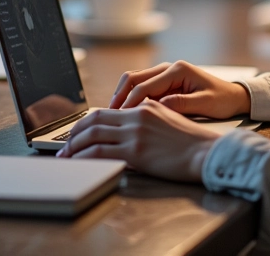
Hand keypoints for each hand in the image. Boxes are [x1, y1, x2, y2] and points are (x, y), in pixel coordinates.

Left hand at [55, 101, 217, 181]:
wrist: (204, 152)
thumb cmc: (191, 142)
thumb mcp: (168, 120)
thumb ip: (147, 120)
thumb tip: (128, 130)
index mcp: (146, 106)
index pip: (108, 110)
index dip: (87, 121)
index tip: (78, 132)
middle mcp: (138, 115)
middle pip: (95, 120)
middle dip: (75, 133)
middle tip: (65, 146)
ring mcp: (135, 132)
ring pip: (93, 135)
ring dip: (74, 146)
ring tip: (66, 156)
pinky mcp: (135, 151)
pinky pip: (100, 152)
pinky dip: (84, 157)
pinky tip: (79, 163)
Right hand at [110, 60, 251, 118]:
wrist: (234, 96)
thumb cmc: (222, 100)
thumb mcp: (205, 104)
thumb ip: (183, 104)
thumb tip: (159, 107)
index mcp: (178, 70)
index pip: (145, 86)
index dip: (130, 103)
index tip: (120, 119)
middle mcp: (169, 68)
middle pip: (134, 78)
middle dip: (119, 96)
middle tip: (109, 116)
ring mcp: (165, 74)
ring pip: (134, 81)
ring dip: (122, 96)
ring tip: (114, 116)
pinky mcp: (165, 83)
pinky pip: (142, 88)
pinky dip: (131, 98)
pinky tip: (127, 114)